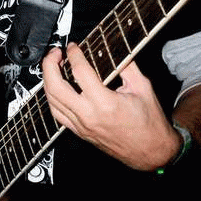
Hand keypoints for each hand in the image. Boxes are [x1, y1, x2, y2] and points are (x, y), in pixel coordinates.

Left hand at [42, 43, 180, 170]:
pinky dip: (52, 97)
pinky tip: (55, 87)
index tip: (73, 46)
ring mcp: (82, 126)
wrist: (152, 153)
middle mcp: (89, 116)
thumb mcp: (142, 87)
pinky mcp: (80, 132)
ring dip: (48, 79)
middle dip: (50, 65)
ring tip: (53, 66)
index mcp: (105, 103)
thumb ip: (126, 65)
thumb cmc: (150, 124)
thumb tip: (113, 48)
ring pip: (52, 101)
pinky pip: (57, 114)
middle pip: (56, 87)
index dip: (74, 54)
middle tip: (56, 53)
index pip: (80, 72)